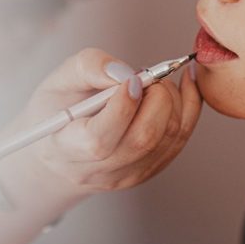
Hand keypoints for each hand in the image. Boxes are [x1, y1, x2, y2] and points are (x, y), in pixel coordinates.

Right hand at [0, 48, 201, 208]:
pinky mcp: (149, 170)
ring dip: (172, 99)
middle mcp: (100, 170)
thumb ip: (88, 68)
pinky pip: (181, 138)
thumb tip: (126, 73)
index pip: (101, 139)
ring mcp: (128, 175)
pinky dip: (188, 106)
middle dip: (156, 96)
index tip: (132, 77)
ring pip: (169, 137)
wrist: (60, 148)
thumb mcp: (57, 81)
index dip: (123, 105)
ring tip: (153, 80)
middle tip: (145, 74)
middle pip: (143, 139)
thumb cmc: (56, 111)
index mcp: (68, 149)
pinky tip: (182, 84)